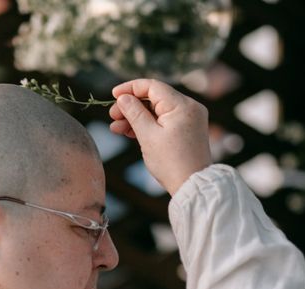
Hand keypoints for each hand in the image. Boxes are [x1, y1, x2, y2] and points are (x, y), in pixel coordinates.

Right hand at [109, 79, 211, 195]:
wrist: (192, 186)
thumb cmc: (171, 163)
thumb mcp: (148, 136)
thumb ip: (134, 113)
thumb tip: (123, 97)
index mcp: (182, 105)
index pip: (152, 86)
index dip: (130, 88)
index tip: (113, 95)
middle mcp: (189, 107)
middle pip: (154, 98)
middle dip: (131, 106)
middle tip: (112, 116)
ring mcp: (189, 119)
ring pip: (157, 111)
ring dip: (137, 117)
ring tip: (116, 127)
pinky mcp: (187, 130)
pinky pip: (164, 121)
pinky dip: (148, 125)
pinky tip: (129, 131)